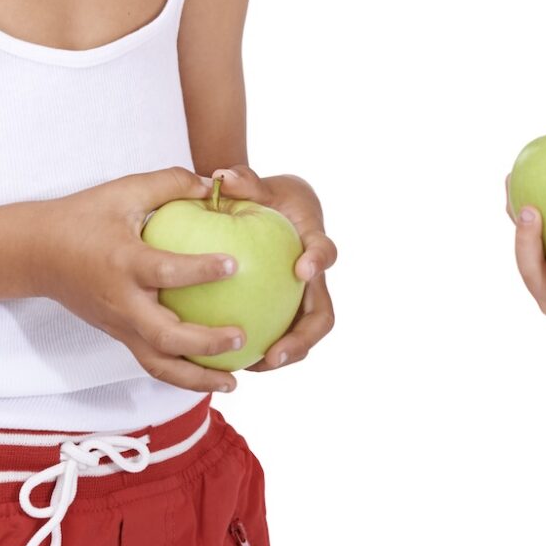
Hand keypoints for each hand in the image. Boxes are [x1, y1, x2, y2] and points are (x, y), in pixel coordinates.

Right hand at [33, 167, 249, 394]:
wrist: (35, 253)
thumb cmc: (83, 217)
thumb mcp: (124, 191)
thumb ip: (169, 183)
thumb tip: (213, 183)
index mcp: (123, 263)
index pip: (165, 271)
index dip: (201, 270)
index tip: (235, 265)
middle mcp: (121, 301)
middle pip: (163, 336)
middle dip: (204, 343)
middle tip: (241, 337)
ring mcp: (119, 324)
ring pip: (157, 363)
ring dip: (196, 378)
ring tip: (233, 382)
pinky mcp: (119, 335)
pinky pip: (152, 361)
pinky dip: (182, 374)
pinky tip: (213, 375)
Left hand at [201, 166, 337, 371]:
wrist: (279, 209)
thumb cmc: (271, 196)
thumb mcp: (261, 184)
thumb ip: (245, 182)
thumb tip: (221, 177)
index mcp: (313, 241)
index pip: (325, 251)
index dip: (319, 262)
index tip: (303, 269)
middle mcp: (314, 277)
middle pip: (323, 314)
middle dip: (304, 338)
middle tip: (277, 353)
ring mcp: (302, 298)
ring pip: (303, 334)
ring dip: (284, 355)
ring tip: (253, 368)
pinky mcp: (286, 311)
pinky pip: (279, 336)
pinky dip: (261, 352)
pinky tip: (230, 362)